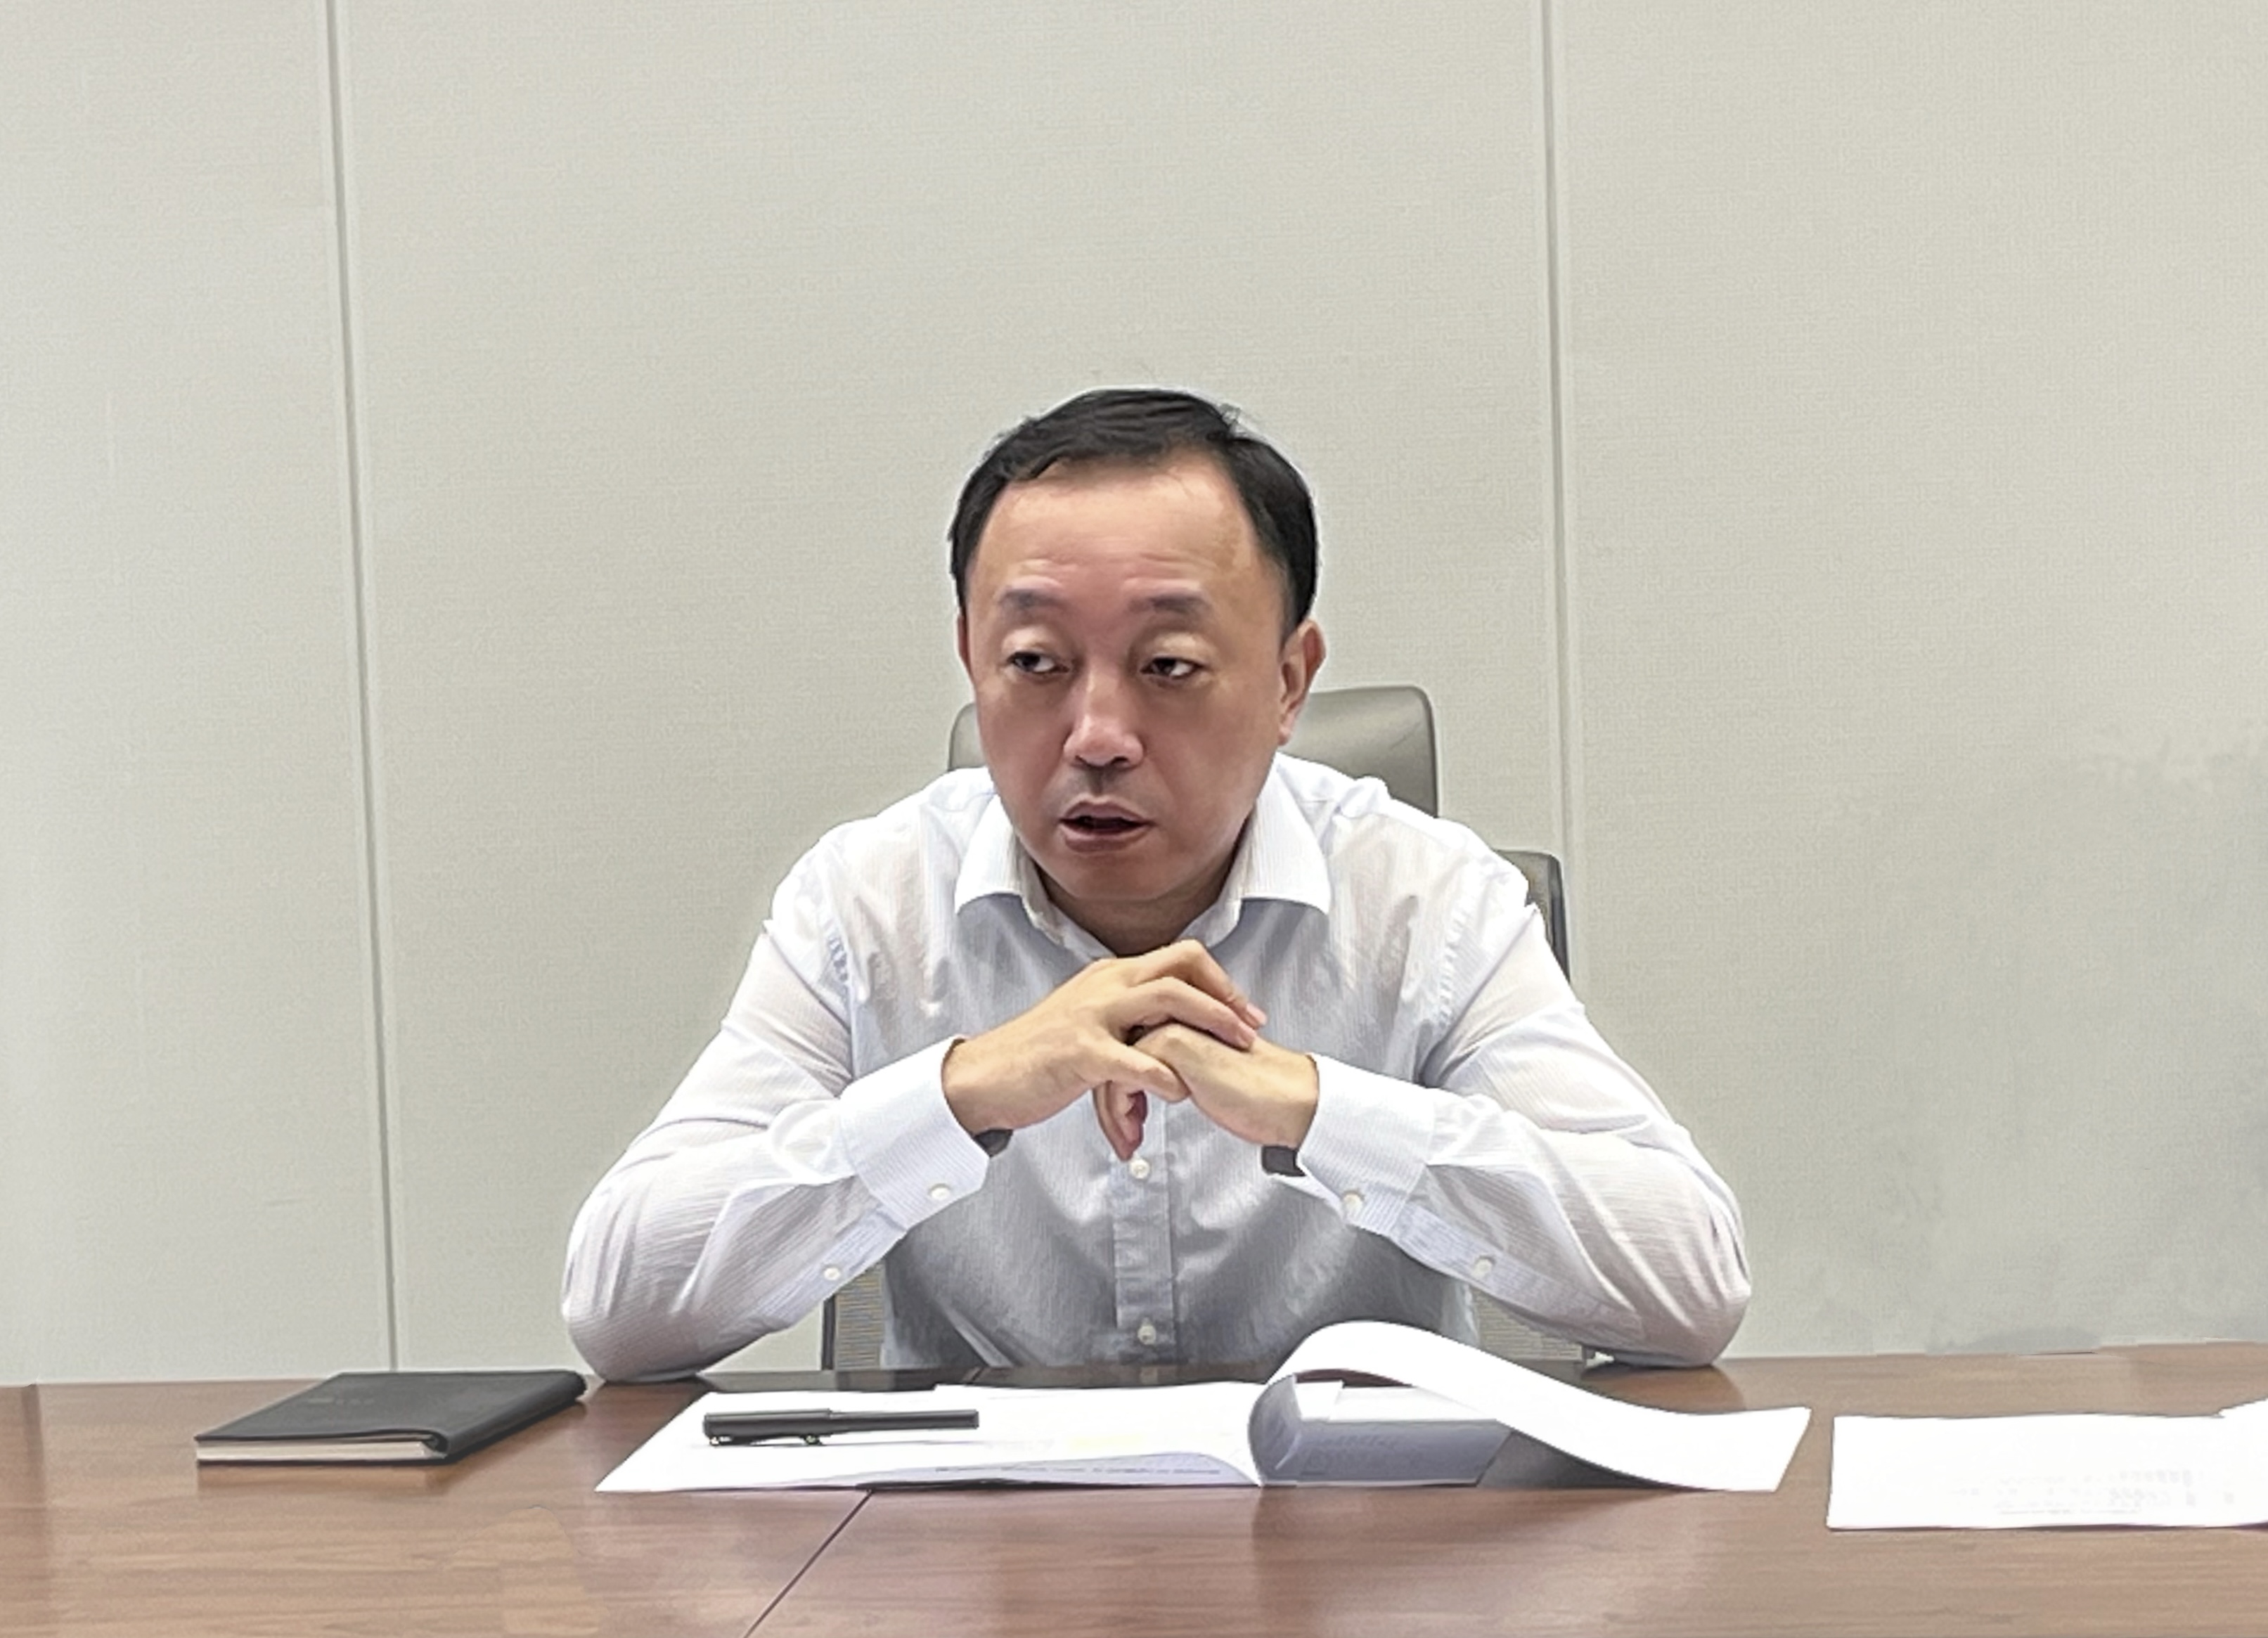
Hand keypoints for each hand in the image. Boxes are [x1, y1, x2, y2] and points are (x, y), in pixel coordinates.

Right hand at [941, 940, 1264, 1158]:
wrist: (987, 1076)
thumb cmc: (1040, 1055)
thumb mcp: (1088, 1019)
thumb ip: (1126, 1014)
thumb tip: (1168, 1022)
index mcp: (1111, 976)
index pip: (1179, 957)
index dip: (1219, 981)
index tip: (1246, 1012)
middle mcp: (1105, 985)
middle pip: (1181, 966)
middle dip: (1225, 997)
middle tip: (1251, 1029)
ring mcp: (1091, 1015)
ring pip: (1164, 999)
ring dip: (1208, 1022)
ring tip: (1231, 1051)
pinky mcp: (1077, 1051)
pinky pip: (1131, 1057)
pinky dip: (1163, 1074)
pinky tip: (1179, 1092)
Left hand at [1096, 1023, 1319, 1153]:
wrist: (1287, 1099)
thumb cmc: (1253, 1093)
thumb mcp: (1201, 1075)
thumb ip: (1173, 1068)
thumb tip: (1138, 1088)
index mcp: (1179, 1014)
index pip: (1125, 1043)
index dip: (1120, 1085)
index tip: (1125, 1118)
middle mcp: (1170, 1012)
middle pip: (1112, 1052)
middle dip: (1110, 1100)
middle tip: (1123, 1133)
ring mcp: (1168, 1024)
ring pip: (1112, 1065)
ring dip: (1114, 1112)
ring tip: (1128, 1140)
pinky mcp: (1170, 1044)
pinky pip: (1122, 1078)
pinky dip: (1121, 1111)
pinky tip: (1137, 1131)